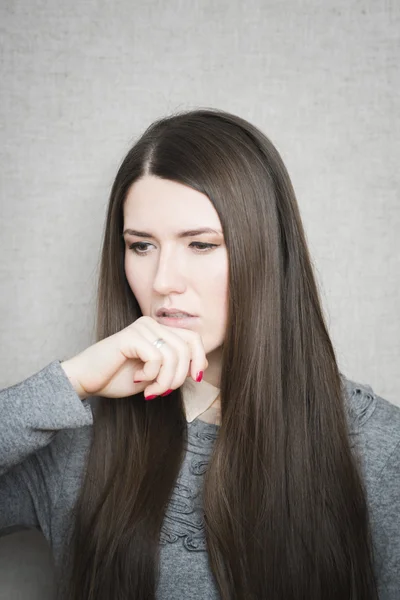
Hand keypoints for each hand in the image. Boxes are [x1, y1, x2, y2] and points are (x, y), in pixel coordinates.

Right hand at [60, 316, 208, 399]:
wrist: (86, 381)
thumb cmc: (117, 377)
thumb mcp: (155, 374)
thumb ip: (174, 366)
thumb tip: (200, 366)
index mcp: (159, 330)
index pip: (193, 338)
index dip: (199, 359)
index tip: (195, 379)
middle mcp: (151, 324)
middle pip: (186, 348)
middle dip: (179, 376)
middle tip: (163, 392)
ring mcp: (141, 328)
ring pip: (173, 355)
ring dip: (164, 381)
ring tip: (151, 391)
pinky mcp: (130, 337)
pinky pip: (155, 358)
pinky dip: (150, 375)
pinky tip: (137, 379)